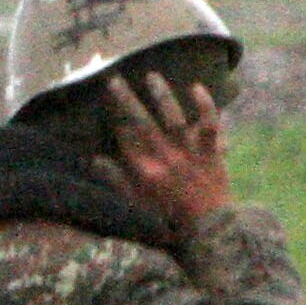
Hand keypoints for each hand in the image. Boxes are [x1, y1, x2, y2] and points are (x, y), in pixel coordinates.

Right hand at [104, 72, 233, 234]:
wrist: (209, 228)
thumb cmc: (170, 217)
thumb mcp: (137, 203)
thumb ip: (116, 180)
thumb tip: (95, 160)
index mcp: (144, 171)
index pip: (125, 139)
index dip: (115, 120)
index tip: (107, 105)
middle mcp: (163, 159)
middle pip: (140, 123)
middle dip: (125, 100)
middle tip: (114, 79)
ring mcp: (188, 154)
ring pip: (172, 119)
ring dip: (161, 96)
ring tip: (151, 76)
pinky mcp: (210, 152)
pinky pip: (208, 125)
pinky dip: (204, 106)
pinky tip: (195, 87)